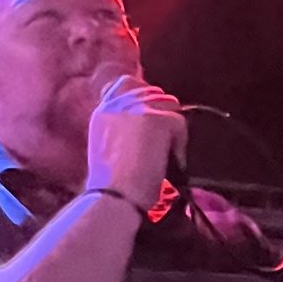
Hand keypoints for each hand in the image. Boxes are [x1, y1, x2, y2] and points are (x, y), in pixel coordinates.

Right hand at [85, 73, 187, 207]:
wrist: (116, 198)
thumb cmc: (111, 189)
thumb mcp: (106, 150)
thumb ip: (121, 131)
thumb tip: (145, 129)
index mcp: (102, 112)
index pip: (126, 83)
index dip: (143, 96)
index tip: (151, 116)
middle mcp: (117, 103)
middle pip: (152, 91)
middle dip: (162, 111)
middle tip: (165, 140)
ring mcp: (136, 108)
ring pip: (168, 104)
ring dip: (171, 127)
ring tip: (166, 153)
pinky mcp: (156, 118)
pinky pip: (179, 123)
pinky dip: (179, 144)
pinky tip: (172, 162)